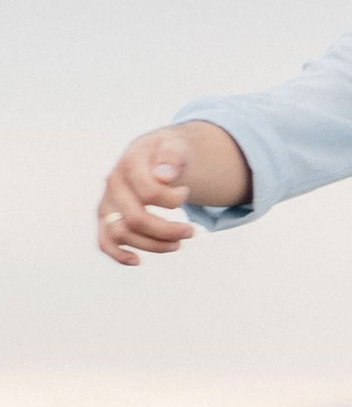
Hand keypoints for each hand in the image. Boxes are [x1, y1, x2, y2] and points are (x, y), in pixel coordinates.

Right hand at [97, 128, 199, 264]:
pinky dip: (118, 254)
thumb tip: (164, 177)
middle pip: (135, 218)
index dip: (172, 200)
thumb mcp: (176, 146)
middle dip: (167, 230)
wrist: (154, 154)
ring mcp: (107, 203)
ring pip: (121, 234)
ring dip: (153, 245)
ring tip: (179, 244)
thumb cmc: (168, 152)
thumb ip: (171, 156)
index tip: (186, 194)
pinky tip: (137, 261)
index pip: (148, 192)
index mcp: (129, 164)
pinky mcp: (106, 218)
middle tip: (192, 231)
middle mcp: (113, 185)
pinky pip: (104, 241)